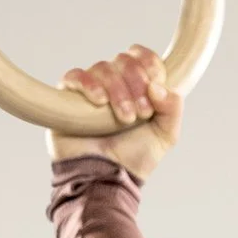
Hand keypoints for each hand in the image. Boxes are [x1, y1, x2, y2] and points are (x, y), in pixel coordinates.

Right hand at [50, 44, 182, 179]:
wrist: (105, 180)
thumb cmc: (133, 160)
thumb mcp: (164, 136)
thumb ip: (172, 109)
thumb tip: (158, 86)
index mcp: (137, 88)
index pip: (142, 57)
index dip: (150, 63)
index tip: (156, 82)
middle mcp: (113, 85)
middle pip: (123, 61)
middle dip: (136, 82)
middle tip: (140, 112)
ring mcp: (89, 91)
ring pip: (102, 68)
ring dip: (117, 89)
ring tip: (123, 117)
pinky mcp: (66, 99)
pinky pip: (74, 76)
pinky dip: (88, 84)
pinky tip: (99, 101)